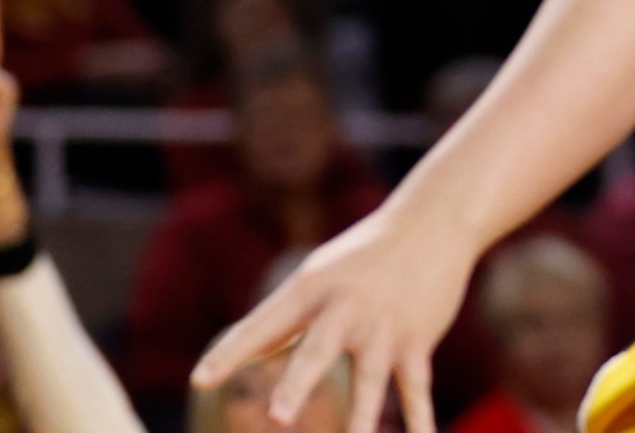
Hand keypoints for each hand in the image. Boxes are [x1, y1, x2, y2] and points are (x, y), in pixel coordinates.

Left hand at [191, 202, 472, 432]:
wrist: (434, 222)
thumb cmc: (363, 255)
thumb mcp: (318, 276)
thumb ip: (283, 319)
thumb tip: (245, 353)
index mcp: (311, 289)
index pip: (264, 325)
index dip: (230, 354)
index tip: (200, 380)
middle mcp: (346, 307)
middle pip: (318, 351)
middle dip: (299, 384)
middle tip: (280, 416)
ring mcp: (384, 326)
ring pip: (369, 377)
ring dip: (360, 415)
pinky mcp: (417, 339)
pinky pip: (416, 387)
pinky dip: (419, 418)